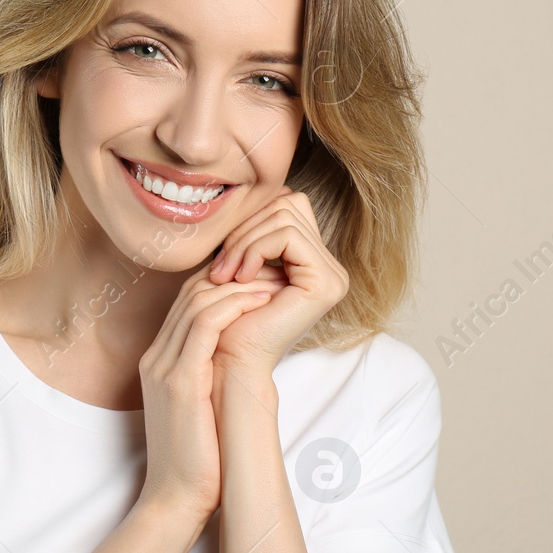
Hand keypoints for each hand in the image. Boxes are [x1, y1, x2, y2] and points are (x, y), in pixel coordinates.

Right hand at [136, 257, 277, 521]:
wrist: (176, 500)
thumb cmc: (197, 460)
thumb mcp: (201, 409)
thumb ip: (212, 378)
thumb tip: (245, 362)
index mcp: (158, 362)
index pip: (186, 303)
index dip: (223, 284)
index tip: (259, 280)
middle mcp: (155, 358)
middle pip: (189, 294)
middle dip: (232, 275)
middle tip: (270, 269)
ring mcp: (163, 368)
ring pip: (197, 302)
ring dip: (239, 286)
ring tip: (273, 281)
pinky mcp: (179, 382)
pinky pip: (204, 326)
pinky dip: (234, 306)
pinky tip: (261, 302)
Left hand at [206, 185, 348, 375]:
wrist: (229, 362)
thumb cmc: (228, 318)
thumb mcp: (241, 265)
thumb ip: (256, 231)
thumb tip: (266, 190)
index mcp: (313, 262)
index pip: (287, 205)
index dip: (250, 222)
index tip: (223, 257)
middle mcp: (330, 267)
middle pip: (288, 204)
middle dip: (245, 229)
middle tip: (220, 267)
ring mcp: (333, 276)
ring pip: (285, 215)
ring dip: (245, 242)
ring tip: (225, 275)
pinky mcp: (326, 282)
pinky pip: (287, 235)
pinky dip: (255, 249)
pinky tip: (239, 278)